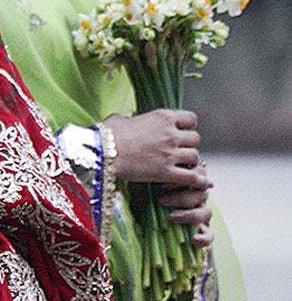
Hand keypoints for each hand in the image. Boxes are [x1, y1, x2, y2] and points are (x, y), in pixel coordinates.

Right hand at [105, 109, 210, 241]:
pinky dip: (197, 180)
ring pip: (195, 156)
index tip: (181, 132)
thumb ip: (130, 119)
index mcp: (162, 117)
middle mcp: (170, 134)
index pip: (190, 119)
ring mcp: (170, 154)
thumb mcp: (119, 120)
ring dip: (190, 162)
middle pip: (195, 139)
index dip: (187, 126)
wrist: (102, 154)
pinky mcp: (166, 172)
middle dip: (188, 145)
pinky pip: (191, 177)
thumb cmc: (106, 136)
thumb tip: (126, 121)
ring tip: (182, 166)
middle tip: (180, 151)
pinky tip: (198, 182)